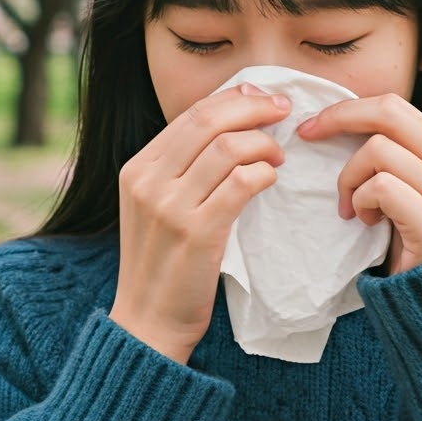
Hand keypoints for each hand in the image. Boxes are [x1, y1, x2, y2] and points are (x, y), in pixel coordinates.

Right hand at [110, 84, 290, 362]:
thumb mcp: (156, 208)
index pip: (191, 113)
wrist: (148, 322)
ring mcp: (170, 207)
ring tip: (278, 156)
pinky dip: (263, 173)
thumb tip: (231, 129)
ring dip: (264, 144)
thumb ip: (181, 170)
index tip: (264, 97)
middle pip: (209, 120)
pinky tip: (271, 179)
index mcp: (137, 168)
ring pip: (228, 147)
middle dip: (254, 108)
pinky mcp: (196, 232)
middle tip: (284, 111)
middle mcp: (148, 181)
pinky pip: (241, 184)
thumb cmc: (164, 264)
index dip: (234, 98)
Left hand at [297, 93, 421, 275]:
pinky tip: (367, 222)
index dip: (349, 108)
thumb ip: (388, 154)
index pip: (395, 106)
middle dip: (340, 119)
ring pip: (378, 151)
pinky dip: (361, 202)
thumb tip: (335, 118)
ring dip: (350, 179)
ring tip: (355, 207)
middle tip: (308, 135)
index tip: (313, 124)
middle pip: (389, 113)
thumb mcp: (404, 186)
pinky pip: (380, 188)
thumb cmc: (406, 238)